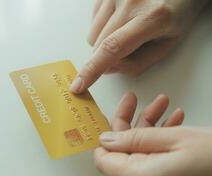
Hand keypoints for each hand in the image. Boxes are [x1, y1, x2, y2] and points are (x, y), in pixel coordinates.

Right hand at [70, 0, 207, 93]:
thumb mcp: (166, 45)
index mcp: (152, 17)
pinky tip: (121, 19)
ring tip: (127, 29)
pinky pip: (93, 19)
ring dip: (104, 40)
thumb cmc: (177, 15)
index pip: (112, 48)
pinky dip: (103, 26)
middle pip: (99, 44)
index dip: (92, 70)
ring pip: (93, 33)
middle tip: (129, 47)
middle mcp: (129, 1)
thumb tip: (108, 68)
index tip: (78, 85)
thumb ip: (138, 63)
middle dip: (106, 57)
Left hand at [94, 92, 211, 175]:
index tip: (108, 115)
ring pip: (138, 152)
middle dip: (130, 122)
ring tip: (161, 104)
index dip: (104, 136)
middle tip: (134, 99)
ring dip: (148, 127)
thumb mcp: (172, 138)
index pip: (103, 159)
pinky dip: (158, 141)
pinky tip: (171, 121)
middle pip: (122, 152)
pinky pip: (152, 160)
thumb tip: (106, 138)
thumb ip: (133, 137)